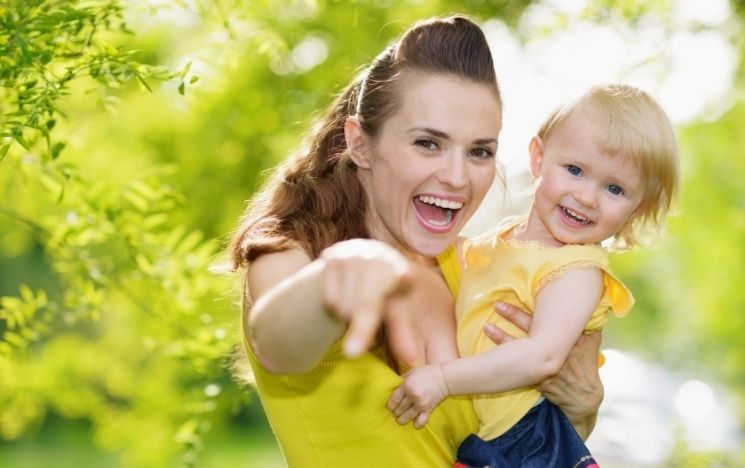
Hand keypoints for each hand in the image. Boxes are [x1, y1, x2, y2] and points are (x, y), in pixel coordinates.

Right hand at [320, 239, 420, 366]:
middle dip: (361, 328)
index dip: (403, 277)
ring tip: (354, 305)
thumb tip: (413, 362)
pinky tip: (340, 294)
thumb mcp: (395, 309)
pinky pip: (329, 297)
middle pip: (366, 302)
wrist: (358, 258)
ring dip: (346, 315)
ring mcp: (353, 255)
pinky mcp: (331, 257)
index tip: (404, 276)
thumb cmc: (383, 290)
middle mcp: (377, 257)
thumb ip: (402, 333)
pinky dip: (334, 305)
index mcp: (399, 268)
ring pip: (345, 303)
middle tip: (353, 353)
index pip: (401, 278)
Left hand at [386, 364, 448, 427]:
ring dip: (402, 420)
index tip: (389, 407)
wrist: (444, 378)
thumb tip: (394, 386)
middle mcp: (412, 396)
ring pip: (407, 416)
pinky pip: (421, 421)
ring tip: (400, 420)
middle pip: (399, 409)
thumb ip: (402, 380)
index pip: (394, 399)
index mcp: (407, 385)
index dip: (390, 405)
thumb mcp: (412, 372)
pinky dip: (417, 424)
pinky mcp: (428, 409)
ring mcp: (420, 404)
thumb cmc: (427, 373)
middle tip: (394, 413)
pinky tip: (414, 424)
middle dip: (395, 413)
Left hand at [483, 302, 602, 438]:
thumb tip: (595, 303)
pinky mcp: (534, 378)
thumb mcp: (591, 345)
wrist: (583, 398)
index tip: (518, 293)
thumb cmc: (586, 367)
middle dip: (513, 315)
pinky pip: (514, 366)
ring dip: (501, 337)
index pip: (546, 317)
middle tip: (498, 304)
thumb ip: (589, 325)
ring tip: (486, 326)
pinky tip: (488, 356)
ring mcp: (543, 365)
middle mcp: (554, 349)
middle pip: (531, 328)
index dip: (533, 306)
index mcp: (566, 338)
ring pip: (518, 348)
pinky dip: (501, 360)